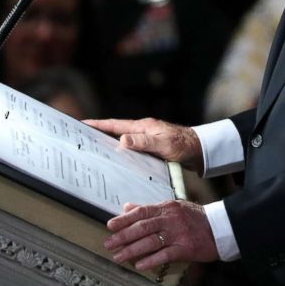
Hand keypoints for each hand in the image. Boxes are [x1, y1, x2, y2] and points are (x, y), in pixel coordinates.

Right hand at [83, 118, 202, 172]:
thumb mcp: (163, 145)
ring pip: (124, 141)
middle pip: (116, 131)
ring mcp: (148, 140)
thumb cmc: (184, 146)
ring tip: (96, 151)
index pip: (116, 124)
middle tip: (84, 138)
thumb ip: (143, 142)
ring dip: (111, 144)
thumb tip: (121, 139)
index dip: (99, 124)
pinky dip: (123, 153)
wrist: (201, 150)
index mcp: (143, 126)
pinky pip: (133, 150)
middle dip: (100, 133)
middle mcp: (143, 131)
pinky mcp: (153, 149)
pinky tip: (119, 162)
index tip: (83, 123)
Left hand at [104, 200, 217, 270]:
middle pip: (142, 227)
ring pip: (150, 241)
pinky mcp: (185, 247)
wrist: (220, 227)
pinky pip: (164, 254)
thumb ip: (150, 208)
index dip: (124, 219)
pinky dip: (150, 260)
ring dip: (132, 250)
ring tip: (119, 256)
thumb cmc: (195, 218)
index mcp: (166, 207)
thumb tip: (128, 207)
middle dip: (123, 236)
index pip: (141, 212)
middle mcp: (170, 218)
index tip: (110, 225)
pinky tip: (139, 265)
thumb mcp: (173, 207)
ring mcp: (178, 233)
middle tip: (109, 243)